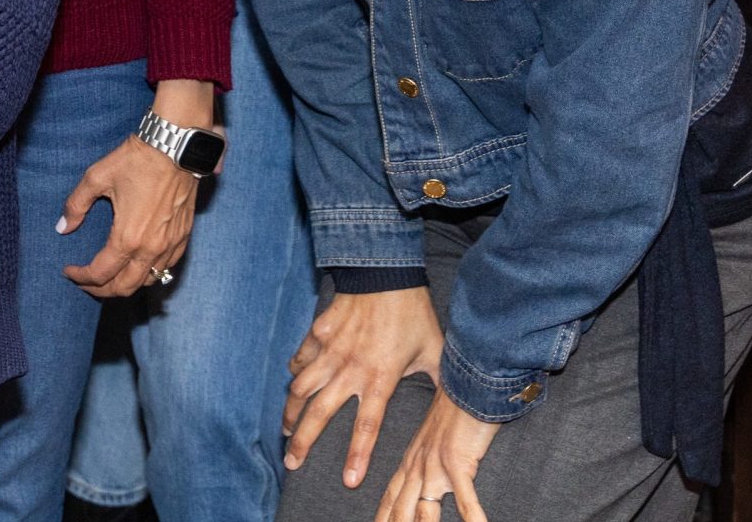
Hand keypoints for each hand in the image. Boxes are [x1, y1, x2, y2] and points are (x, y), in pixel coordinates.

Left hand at [60, 84, 211, 299]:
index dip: (81, 277)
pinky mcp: (184, 237)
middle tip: (85, 281)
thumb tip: (62, 228)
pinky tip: (138, 265)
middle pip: (124, 287)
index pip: (100, 274)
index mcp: (127, 237)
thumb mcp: (96, 177)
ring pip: (148, 281)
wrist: (176, 147)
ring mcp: (171, 245)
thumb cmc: (135, 160)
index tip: (69, 271)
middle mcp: (151, 249)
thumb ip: (76, 205)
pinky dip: (149, 274)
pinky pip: (167, 268)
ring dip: (125, 284)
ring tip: (109, 275)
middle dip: (101, 290)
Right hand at [284, 285, 443, 488]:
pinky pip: (301, 357)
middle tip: (292, 462)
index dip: (357, 455)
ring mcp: (330, 350)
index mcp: (380, 378)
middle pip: (320, 413)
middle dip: (303, 441)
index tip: (348, 479)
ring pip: (302, 387)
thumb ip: (442, 380)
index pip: (367, 426)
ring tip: (285, 429)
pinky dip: (295, 371)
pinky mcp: (318, 332)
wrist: (384, 270)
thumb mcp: (434, 350)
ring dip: (291, 411)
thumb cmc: (412, 312)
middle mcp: (350, 368)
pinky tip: (293, 381)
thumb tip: (466, 401)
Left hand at [375, 390, 498, 521]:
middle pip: (401, 509)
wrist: (468, 380)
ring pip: (424, 512)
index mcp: (412, 459)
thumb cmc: (458, 407)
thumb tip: (433, 480)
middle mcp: (419, 466)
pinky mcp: (458, 462)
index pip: (391, 497)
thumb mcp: (437, 435)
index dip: (383, 518)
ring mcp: (436, 465)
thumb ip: (431, 455)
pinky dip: (471, 518)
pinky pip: (465, 500)